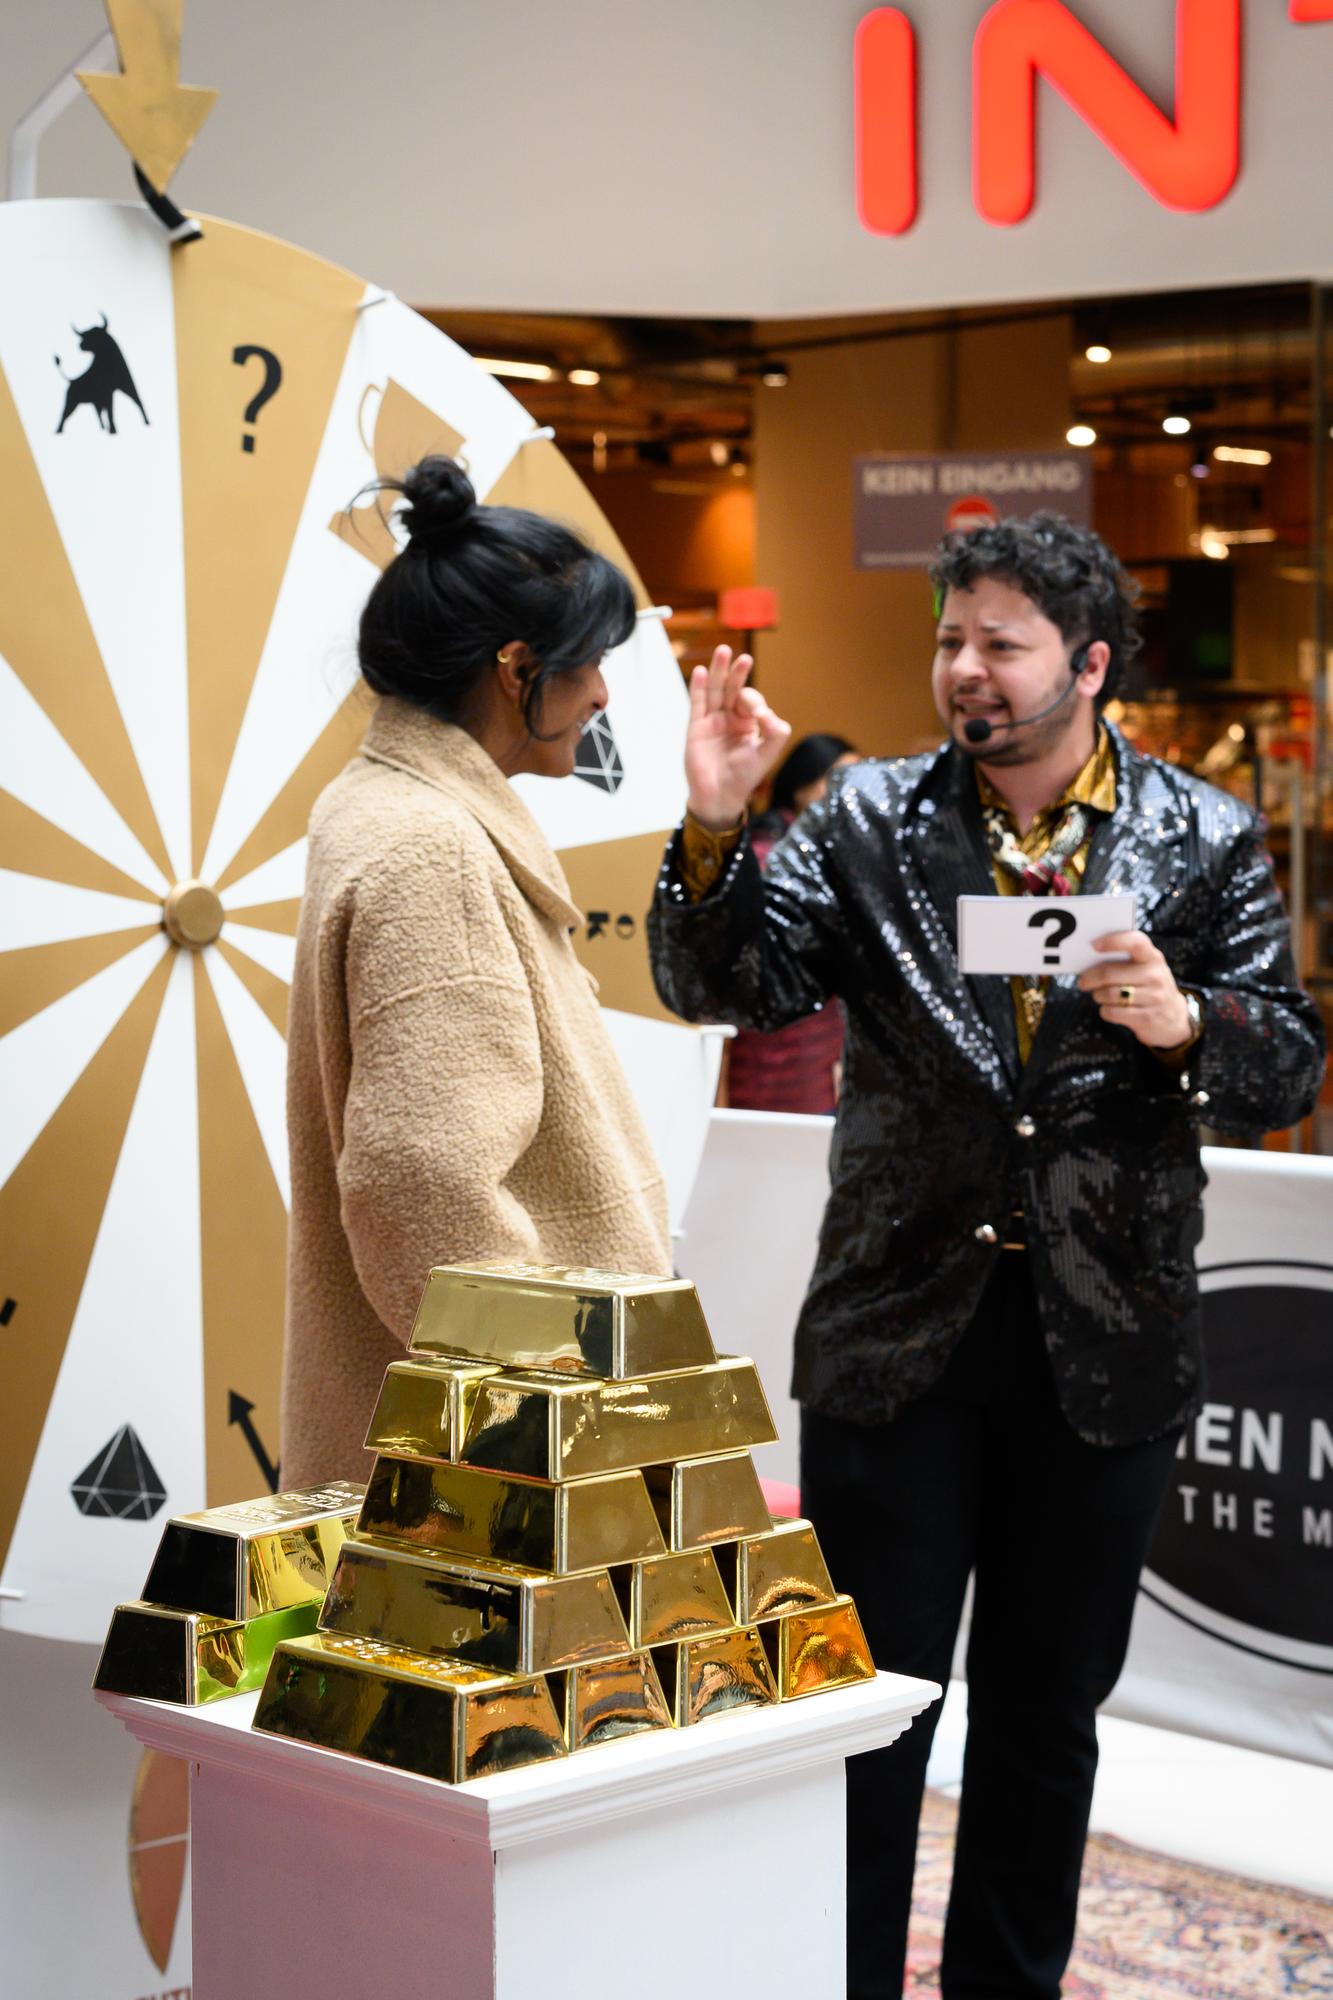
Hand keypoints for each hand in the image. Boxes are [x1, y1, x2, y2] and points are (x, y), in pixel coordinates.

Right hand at [684, 646, 791, 829]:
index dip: (754, 702)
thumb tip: (766, 711)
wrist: (720, 796)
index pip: (751, 702)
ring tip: (722, 651)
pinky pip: (698, 703)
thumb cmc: (744, 777)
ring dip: (719, 671)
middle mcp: (731, 719)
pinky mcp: (697, 728)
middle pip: (733, 689)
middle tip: (744, 658)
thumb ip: (775, 732)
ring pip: (716, 691)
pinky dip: (699, 687)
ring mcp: (712, 722)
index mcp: (749, 724)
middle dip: (737, 673)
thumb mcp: (768, 754)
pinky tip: (702, 672)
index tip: (757, 714)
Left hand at [1078, 931, 1192, 1049]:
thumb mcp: (1146, 969)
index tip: (1094, 945)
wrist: (1173, 1018)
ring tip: (1099, 995)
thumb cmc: (1149, 987)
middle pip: (1110, 973)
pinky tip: (1108, 1008)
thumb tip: (1090, 958)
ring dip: (1098, 995)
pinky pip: (1113, 1012)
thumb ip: (1125, 960)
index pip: (1135, 942)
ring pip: (1109, 994)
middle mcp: (1155, 975)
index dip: (1113, 941)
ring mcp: (1154, 998)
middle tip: (1083, 982)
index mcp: (1153, 958)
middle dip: (1090, 978)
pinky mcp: (1147, 1018)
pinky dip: (1105, 1011)